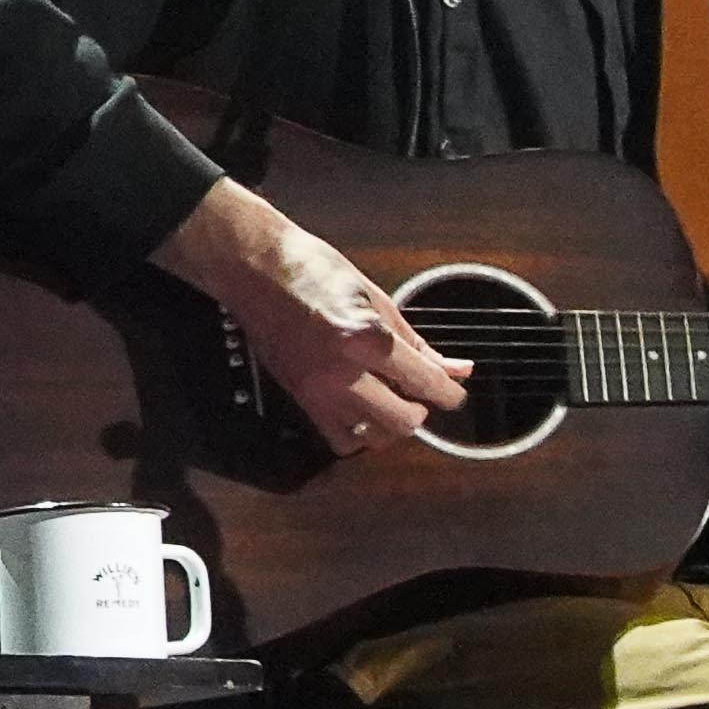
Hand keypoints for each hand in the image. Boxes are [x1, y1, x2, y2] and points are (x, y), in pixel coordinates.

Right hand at [158, 171, 467, 455]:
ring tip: (390, 401)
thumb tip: (453, 368)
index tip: (454, 394)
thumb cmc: (311, 269)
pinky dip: (357, 434)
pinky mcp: (299, 397)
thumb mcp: (376, 298)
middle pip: (402, 421)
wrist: (254, 268)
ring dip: (389, 424)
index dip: (449, 393)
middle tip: (419, 394)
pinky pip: (338, 439)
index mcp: (366, 338)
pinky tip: (361, 411)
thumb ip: (416, 342)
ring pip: (371, 437)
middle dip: (419, 410)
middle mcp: (342, 372)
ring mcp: (317, 389)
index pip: (424, 383)